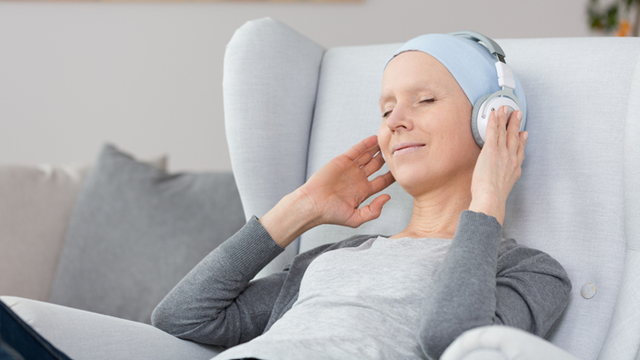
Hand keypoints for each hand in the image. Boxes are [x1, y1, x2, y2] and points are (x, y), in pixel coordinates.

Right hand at [297, 135, 395, 227]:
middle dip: (388, 159)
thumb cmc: (331, 214)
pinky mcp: (342, 161)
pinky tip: (374, 138)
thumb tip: (388, 197)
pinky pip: (356, 150)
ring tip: (388, 141)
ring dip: (378, 149)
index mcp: (363, 192)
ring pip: (368, 156)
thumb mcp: (356, 218)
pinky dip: (365, 144)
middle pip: (377, 166)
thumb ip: (374, 211)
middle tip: (398, 152)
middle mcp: (358, 179)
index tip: (402, 170)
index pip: (383, 181)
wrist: (312, 205)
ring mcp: (350, 169)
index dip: (392, 176)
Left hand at [469, 105, 527, 225]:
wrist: (491, 198)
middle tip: (518, 114)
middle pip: (514, 138)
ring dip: (505, 119)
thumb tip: (500, 185)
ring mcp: (502, 153)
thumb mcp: (504, 190)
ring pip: (504, 132)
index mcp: (514, 169)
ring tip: (506, 109)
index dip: (522, 141)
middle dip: (516, 125)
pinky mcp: (491, 150)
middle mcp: (511, 159)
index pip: (520, 151)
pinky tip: (495, 114)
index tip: (523, 134)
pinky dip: (495, 122)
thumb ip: (504, 183)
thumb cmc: (493, 198)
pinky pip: (494, 132)